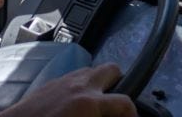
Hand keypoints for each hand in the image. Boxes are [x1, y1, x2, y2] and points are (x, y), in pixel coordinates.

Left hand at [0, 64, 135, 116]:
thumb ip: (101, 116)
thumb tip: (114, 114)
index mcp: (89, 102)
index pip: (125, 102)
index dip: (132, 114)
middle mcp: (78, 85)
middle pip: (112, 70)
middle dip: (118, 85)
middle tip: (116, 105)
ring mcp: (62, 81)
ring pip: (91, 70)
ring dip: (98, 84)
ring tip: (96, 103)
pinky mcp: (48, 84)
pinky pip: (73, 78)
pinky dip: (80, 87)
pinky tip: (75, 104)